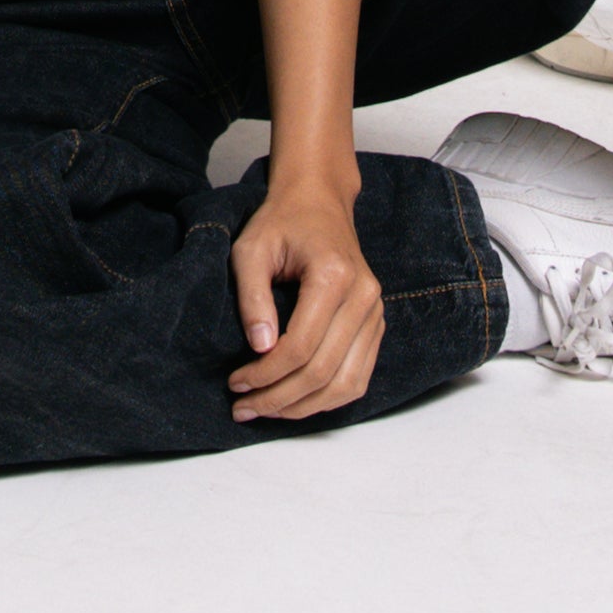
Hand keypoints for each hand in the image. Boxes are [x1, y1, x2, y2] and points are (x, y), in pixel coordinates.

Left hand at [227, 169, 384, 426]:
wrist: (319, 201)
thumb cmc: (282, 222)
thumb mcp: (251, 249)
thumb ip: (252, 297)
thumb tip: (260, 349)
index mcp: (334, 276)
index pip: (300, 346)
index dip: (265, 374)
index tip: (235, 383)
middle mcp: (364, 297)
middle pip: (323, 372)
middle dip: (280, 398)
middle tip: (244, 408)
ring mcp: (376, 313)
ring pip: (346, 384)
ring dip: (304, 407)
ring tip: (267, 410)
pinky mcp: (376, 324)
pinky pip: (359, 376)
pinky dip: (329, 398)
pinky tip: (298, 402)